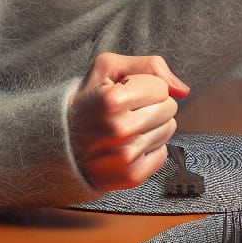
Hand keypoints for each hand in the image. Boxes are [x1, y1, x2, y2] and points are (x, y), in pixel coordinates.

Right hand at [67, 52, 190, 192]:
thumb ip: (151, 67)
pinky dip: (150, 148)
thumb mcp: (109, 68)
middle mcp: (119, 130)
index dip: (146, 87)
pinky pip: (163, 154)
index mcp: (112, 100)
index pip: (162, 88)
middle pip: (169, 108)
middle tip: (127, 111)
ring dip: (152, 126)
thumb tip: (183, 90)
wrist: (58, 143)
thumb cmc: (87, 101)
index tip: (126, 93)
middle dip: (152, 105)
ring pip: (169, 130)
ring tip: (126, 127)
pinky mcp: (131, 176)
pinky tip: (128, 144)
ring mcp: (126, 156)